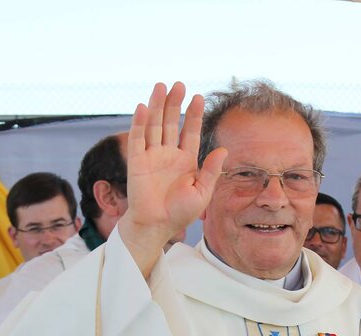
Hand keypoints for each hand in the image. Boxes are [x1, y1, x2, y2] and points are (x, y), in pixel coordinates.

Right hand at [120, 82, 227, 276]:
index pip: (190, 132)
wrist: (157, 226)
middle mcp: (168, 155)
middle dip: (175, 104)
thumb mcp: (202, 192)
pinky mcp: (136, 162)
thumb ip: (211, 170)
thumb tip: (224, 150)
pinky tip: (144, 107)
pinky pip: (137, 139)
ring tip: (162, 86)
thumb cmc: (180, 213)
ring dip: (158, 106)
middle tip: (179, 84)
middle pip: (171, 123)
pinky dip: (140, 123)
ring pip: (154, 126)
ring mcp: (151, 157)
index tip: (199, 98)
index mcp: (185, 161)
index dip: (194, 115)